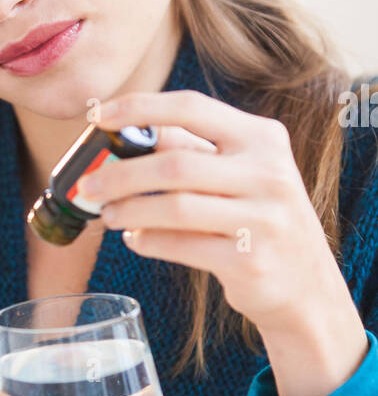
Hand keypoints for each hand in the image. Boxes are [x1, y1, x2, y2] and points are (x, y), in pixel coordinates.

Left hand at [78, 88, 352, 337]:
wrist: (307, 287)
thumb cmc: (260, 221)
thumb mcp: (243, 174)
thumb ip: (193, 152)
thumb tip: (126, 134)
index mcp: (262, 138)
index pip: (191, 108)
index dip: (138, 107)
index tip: (98, 116)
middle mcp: (268, 173)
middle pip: (174, 163)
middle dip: (119, 174)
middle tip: (88, 185)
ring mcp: (263, 218)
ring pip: (174, 207)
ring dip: (128, 211)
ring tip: (107, 215)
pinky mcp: (249, 261)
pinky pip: (181, 246)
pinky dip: (148, 242)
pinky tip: (135, 239)